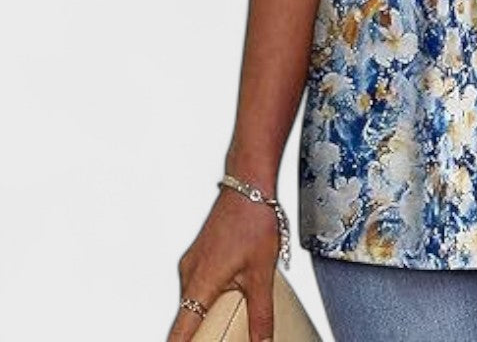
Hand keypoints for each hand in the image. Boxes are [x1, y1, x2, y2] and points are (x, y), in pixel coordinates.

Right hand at [167, 185, 281, 341]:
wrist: (248, 184)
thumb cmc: (253, 220)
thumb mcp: (262, 272)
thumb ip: (261, 312)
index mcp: (200, 283)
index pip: (179, 332)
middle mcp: (189, 273)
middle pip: (186, 319)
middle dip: (200, 333)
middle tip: (219, 334)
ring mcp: (191, 262)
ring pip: (192, 301)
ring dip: (206, 313)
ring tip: (229, 317)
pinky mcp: (199, 254)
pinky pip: (198, 284)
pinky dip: (208, 296)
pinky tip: (231, 293)